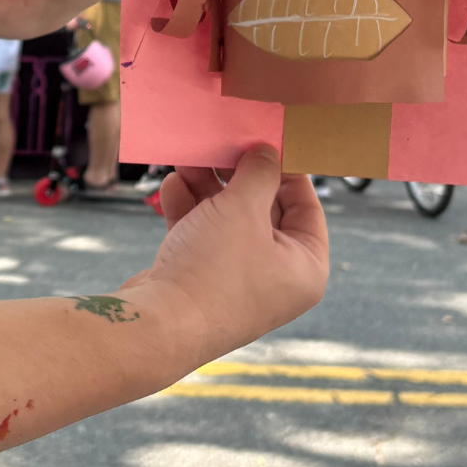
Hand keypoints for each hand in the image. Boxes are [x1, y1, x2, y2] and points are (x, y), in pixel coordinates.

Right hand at [143, 148, 328, 361]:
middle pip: (263, 210)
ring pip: (228, 220)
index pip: (307, 208)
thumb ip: (260, 174)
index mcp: (304, 267)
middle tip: (222, 144)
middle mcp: (276, 277)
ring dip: (207, 187)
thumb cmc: (214, 271)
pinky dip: (189, 210)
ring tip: (188, 159)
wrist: (159, 324)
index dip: (287, 171)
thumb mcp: (244, 210)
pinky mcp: (202, 280)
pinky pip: (203, 236)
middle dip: (236, 175)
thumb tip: (267, 152)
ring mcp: (237, 280)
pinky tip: (173, 185)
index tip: (265, 142)